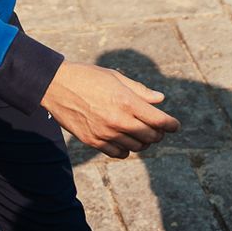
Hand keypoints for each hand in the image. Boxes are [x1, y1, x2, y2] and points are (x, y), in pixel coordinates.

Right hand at [42, 61, 177, 158]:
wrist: (56, 86)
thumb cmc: (88, 77)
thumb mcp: (116, 78)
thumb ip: (139, 91)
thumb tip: (160, 99)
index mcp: (126, 101)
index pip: (159, 120)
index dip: (171, 125)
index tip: (175, 126)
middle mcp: (118, 120)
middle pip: (151, 136)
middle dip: (159, 133)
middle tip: (158, 129)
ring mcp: (106, 133)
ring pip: (136, 147)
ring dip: (143, 142)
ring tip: (141, 134)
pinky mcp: (94, 142)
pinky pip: (118, 153)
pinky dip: (126, 150)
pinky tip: (125, 141)